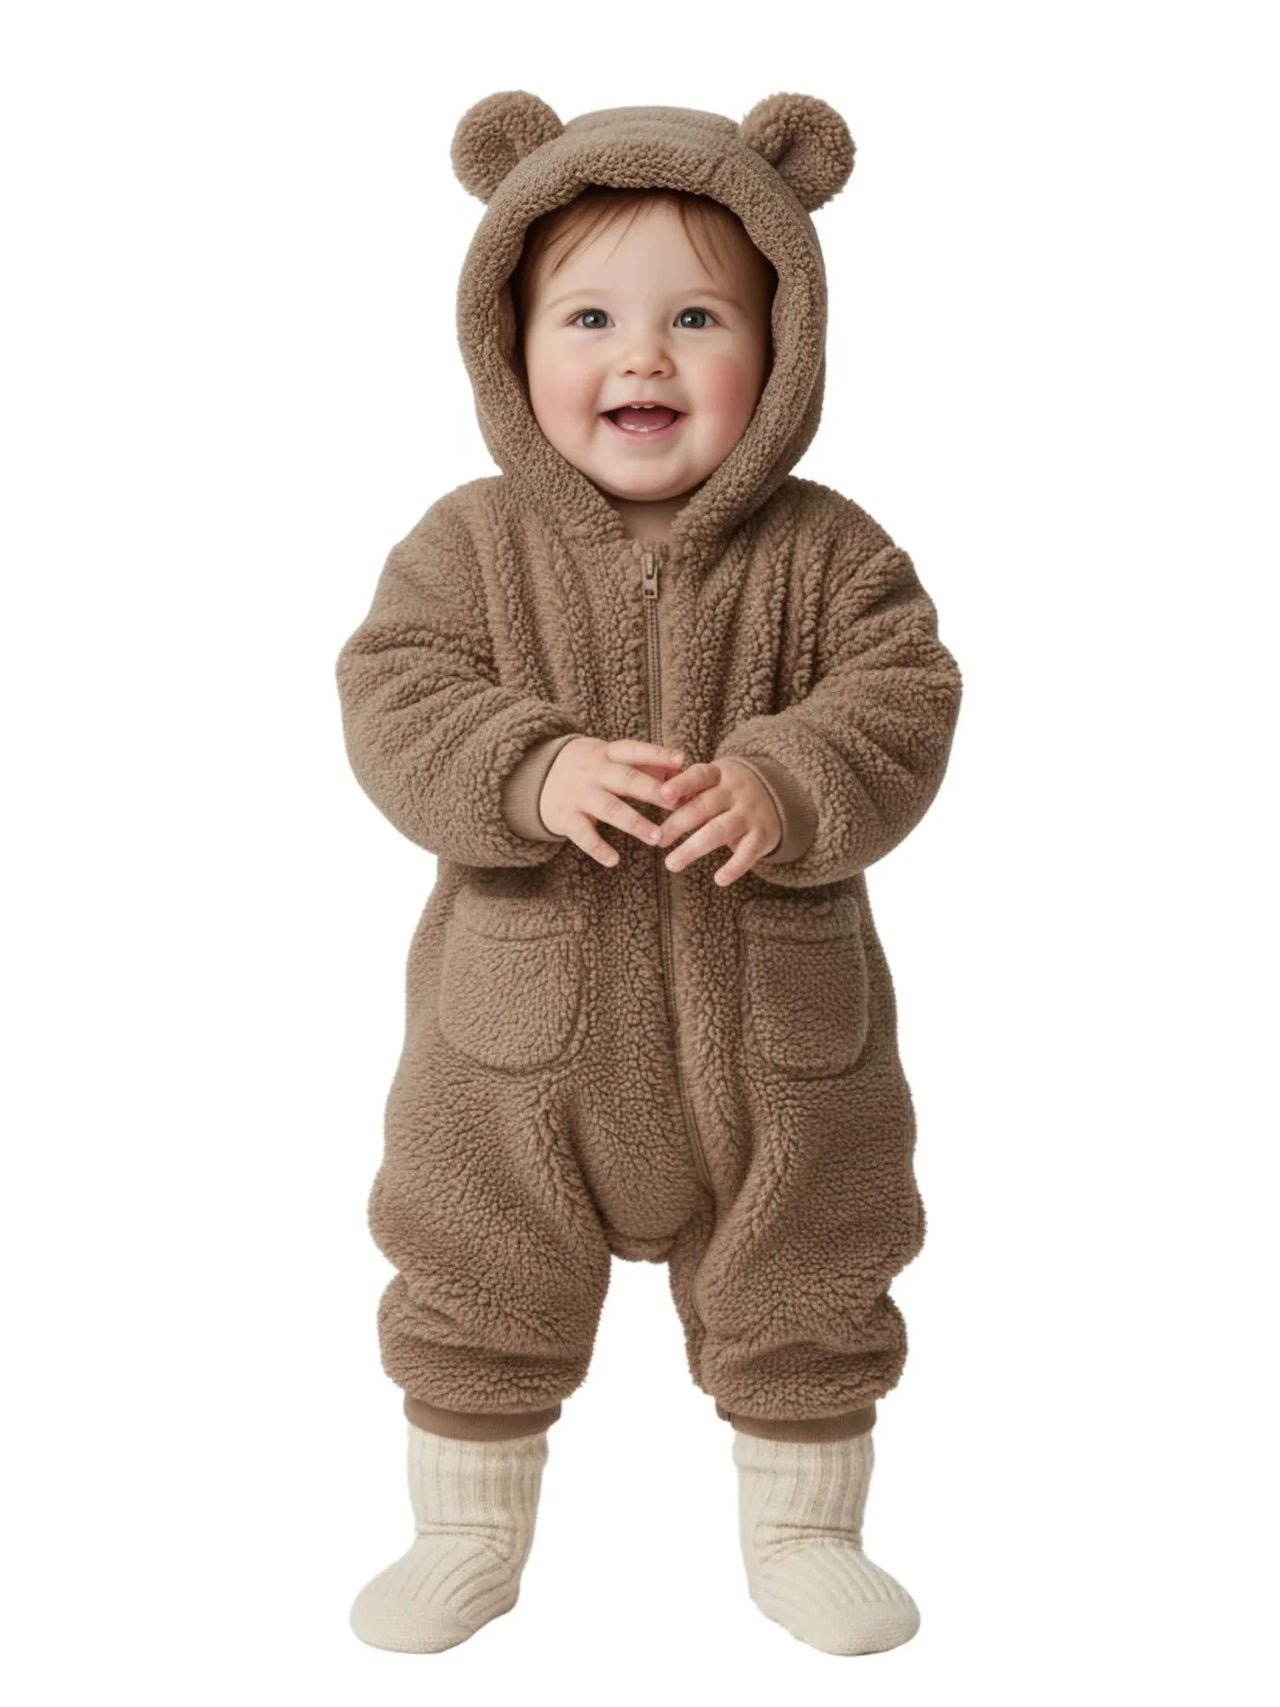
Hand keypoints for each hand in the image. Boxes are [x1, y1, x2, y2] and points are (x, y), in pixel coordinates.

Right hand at [539, 737, 687, 868]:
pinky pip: (583, 835)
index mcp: (608, 754)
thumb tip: (686, 771)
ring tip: (657, 838)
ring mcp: (579, 795)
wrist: (535, 776)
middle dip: (651, 790)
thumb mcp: (610, 757)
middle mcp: (594, 773)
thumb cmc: (589, 768)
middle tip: (675, 803)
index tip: (682, 760)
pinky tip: (614, 860)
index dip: (658, 755)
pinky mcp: (566, 818)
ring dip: (635, 823)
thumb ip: (644, 764)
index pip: (635, 750)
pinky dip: (598, 848)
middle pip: (625, 779)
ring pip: (609, 808)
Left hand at [654, 759, 781, 886]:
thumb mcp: (713, 782)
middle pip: (704, 807)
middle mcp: (736, 792)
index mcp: (720, 775)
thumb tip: (657, 798)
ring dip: (693, 848)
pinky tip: (719, 880)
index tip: (663, 795)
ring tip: (671, 864)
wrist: (779, 794)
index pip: (699, 775)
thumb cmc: (730, 791)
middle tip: (658, 840)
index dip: (681, 784)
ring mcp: (750, 814)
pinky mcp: (763, 836)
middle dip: (678, 824)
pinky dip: (734, 867)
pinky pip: (748, 853)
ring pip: (720, 831)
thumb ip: (689, 791)